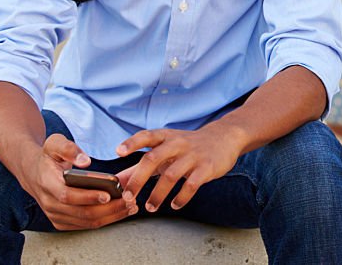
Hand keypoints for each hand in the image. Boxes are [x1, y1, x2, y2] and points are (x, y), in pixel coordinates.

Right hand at [18, 134, 136, 230]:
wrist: (34, 173)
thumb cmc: (49, 156)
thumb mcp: (54, 143)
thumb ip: (69, 149)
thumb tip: (85, 161)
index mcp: (47, 184)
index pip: (67, 195)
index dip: (88, 197)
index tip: (108, 194)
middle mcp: (50, 203)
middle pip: (81, 212)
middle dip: (108, 209)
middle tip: (130, 201)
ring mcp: (55, 215)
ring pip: (86, 222)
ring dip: (111, 216)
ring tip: (131, 206)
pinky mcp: (62, 222)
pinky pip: (85, 225)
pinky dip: (105, 220)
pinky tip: (120, 211)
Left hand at [115, 127, 242, 212]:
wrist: (224, 138)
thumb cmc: (187, 146)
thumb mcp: (166, 149)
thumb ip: (141, 164)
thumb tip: (117, 181)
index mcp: (166, 137)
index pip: (147, 136)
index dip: (132, 143)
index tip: (118, 152)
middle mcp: (178, 143)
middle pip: (154, 158)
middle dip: (139, 179)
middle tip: (129, 197)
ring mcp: (193, 155)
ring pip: (171, 175)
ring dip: (158, 194)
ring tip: (151, 207)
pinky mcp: (206, 168)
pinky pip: (191, 185)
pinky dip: (181, 197)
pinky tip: (174, 204)